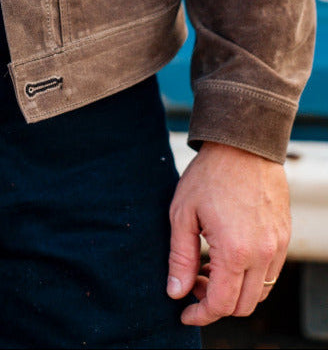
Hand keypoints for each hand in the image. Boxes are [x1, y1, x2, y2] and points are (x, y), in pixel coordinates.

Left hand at [167, 141, 289, 325]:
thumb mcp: (182, 213)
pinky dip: (249, 276)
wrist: (243, 144)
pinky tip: (227, 256)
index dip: (200, 315)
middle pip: (242, 306)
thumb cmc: (209, 175)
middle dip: (215, 304)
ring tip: (207, 267)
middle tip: (193, 283)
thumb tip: (176, 293)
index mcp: (234, 251)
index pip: (221, 304)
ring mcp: (277, 247)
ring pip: (259, 293)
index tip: (184, 313)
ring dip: (233, 291)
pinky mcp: (283, 237)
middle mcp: (262, 254)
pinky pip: (270, 273)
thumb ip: (180, 257)